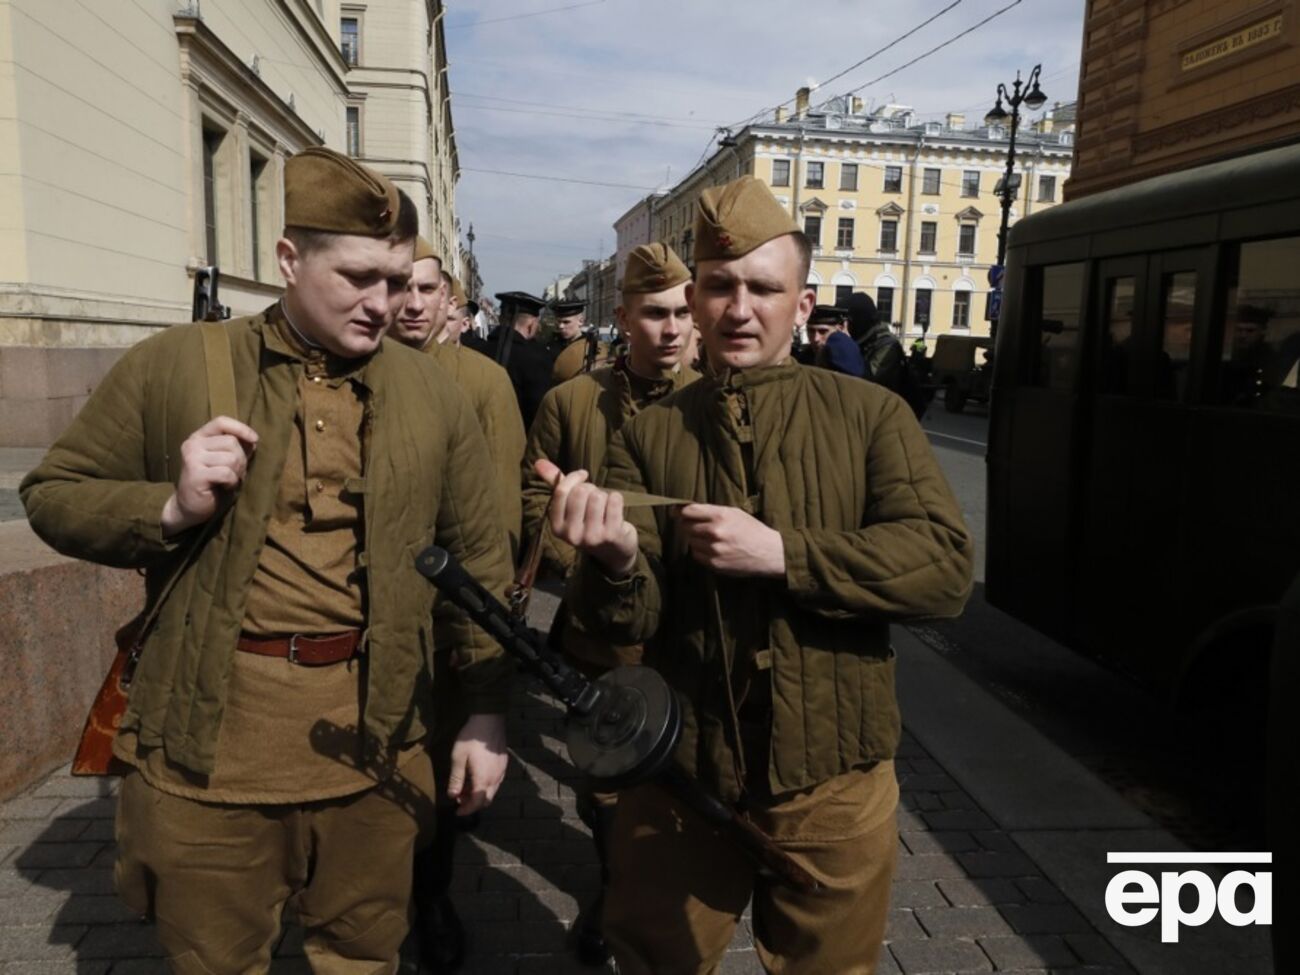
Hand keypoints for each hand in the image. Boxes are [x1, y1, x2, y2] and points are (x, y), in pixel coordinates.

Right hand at [161, 416, 257, 536]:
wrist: (189, 506)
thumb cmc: (211, 482)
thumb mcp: (224, 461)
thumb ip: (236, 448)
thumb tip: (253, 439)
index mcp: (199, 437)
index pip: (221, 422)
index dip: (241, 428)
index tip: (255, 439)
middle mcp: (193, 444)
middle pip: (231, 442)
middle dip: (241, 459)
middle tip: (236, 473)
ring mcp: (192, 458)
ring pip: (231, 458)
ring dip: (237, 472)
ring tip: (229, 480)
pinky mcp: (195, 474)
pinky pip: (226, 473)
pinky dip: (232, 482)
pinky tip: (225, 486)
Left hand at [447, 713, 507, 815]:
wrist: (489, 720)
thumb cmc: (471, 739)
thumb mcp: (458, 758)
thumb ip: (456, 778)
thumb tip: (453, 796)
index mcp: (483, 779)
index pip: (477, 803)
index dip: (467, 810)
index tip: (457, 812)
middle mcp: (495, 778)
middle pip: (487, 800)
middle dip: (473, 803)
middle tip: (459, 798)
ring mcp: (502, 771)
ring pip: (492, 791)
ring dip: (479, 794)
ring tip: (465, 786)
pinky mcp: (504, 764)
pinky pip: (496, 782)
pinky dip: (485, 785)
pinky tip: (476, 776)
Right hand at [534, 458, 638, 576]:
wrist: (614, 550)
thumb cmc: (588, 520)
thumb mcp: (569, 505)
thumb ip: (555, 483)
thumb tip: (538, 461)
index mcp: (556, 526)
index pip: (561, 491)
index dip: (574, 478)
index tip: (583, 475)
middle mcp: (571, 534)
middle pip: (581, 492)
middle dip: (591, 488)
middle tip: (594, 498)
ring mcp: (592, 536)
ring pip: (598, 496)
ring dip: (604, 495)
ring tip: (604, 507)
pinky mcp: (611, 535)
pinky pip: (614, 500)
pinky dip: (617, 499)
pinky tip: (615, 510)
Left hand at [676, 504, 785, 577]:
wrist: (769, 553)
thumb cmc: (751, 530)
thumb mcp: (734, 513)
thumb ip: (710, 511)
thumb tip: (684, 510)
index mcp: (720, 515)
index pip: (688, 511)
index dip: (679, 511)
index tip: (676, 512)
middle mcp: (715, 532)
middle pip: (686, 527)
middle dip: (688, 525)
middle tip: (697, 526)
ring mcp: (714, 550)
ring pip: (690, 541)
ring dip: (695, 539)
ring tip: (710, 538)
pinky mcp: (715, 564)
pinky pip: (696, 555)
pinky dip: (701, 551)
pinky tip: (713, 549)